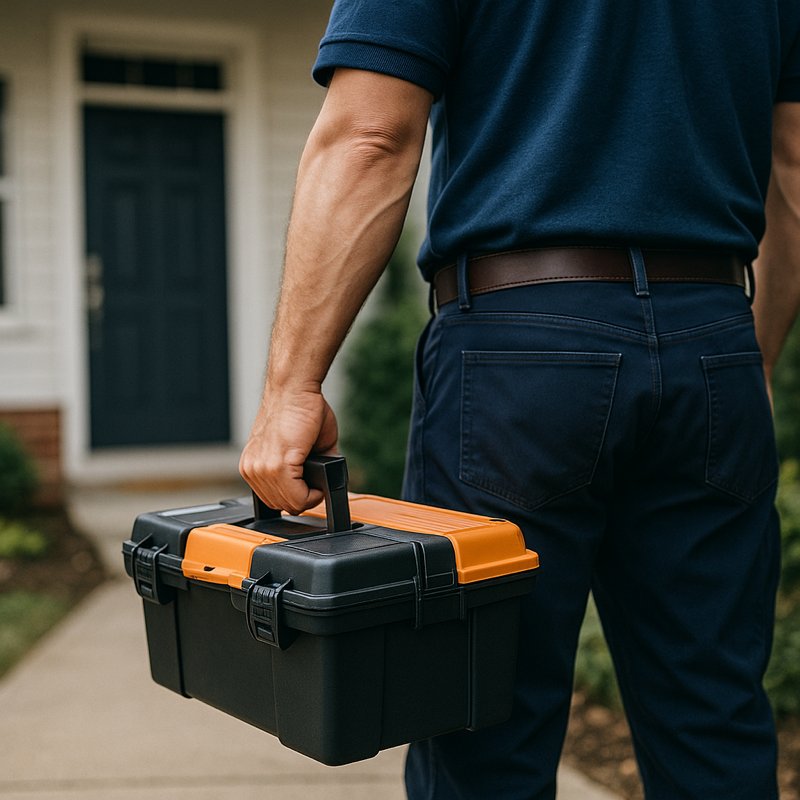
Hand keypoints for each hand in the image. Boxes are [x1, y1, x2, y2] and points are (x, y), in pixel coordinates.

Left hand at [239, 382, 338, 513]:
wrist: (295, 389)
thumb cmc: (299, 409)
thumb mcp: (297, 448)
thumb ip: (304, 469)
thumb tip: (322, 485)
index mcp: (253, 465)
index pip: (271, 499)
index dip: (295, 496)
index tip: (310, 488)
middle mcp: (253, 469)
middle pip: (281, 505)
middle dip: (304, 497)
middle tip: (318, 484)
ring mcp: (263, 469)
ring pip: (291, 504)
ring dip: (310, 495)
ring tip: (319, 479)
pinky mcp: (278, 465)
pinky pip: (298, 497)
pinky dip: (314, 494)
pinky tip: (320, 480)